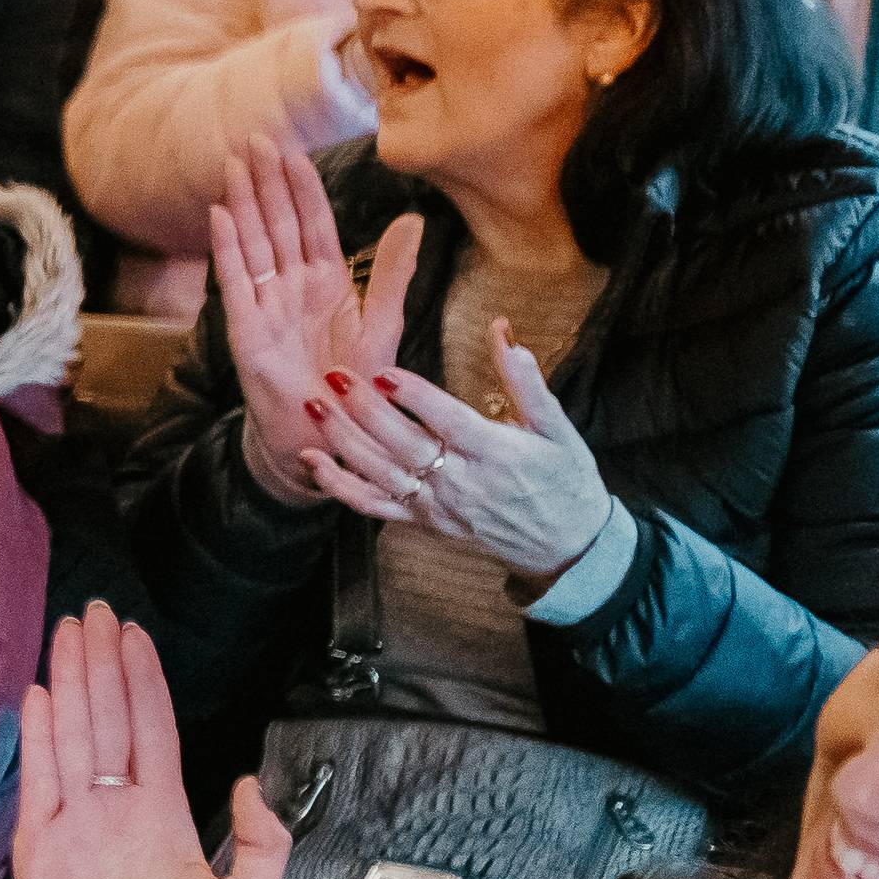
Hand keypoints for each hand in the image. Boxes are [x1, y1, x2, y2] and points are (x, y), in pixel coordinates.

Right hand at [203, 140, 416, 508]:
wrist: (328, 437)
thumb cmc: (356, 387)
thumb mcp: (382, 323)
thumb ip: (392, 271)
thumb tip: (413, 218)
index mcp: (328, 282)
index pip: (313, 223)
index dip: (302, 187)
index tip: (293, 150)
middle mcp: (293, 287)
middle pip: (277, 223)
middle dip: (266, 181)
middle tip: (254, 138)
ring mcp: (266, 305)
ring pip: (253, 242)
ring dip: (242, 202)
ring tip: (233, 164)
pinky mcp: (246, 328)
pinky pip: (235, 280)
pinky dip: (227, 247)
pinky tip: (220, 214)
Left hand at [305, 318, 614, 576]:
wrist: (567, 544)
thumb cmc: (566, 479)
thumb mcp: (558, 430)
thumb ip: (528, 383)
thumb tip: (505, 333)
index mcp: (496, 454)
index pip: (447, 422)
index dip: (414, 397)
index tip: (384, 372)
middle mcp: (462, 482)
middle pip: (404, 445)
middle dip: (364, 410)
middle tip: (334, 376)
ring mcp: (439, 506)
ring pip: (381, 474)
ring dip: (343, 441)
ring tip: (315, 406)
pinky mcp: (425, 522)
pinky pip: (375, 507)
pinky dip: (339, 487)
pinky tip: (311, 461)